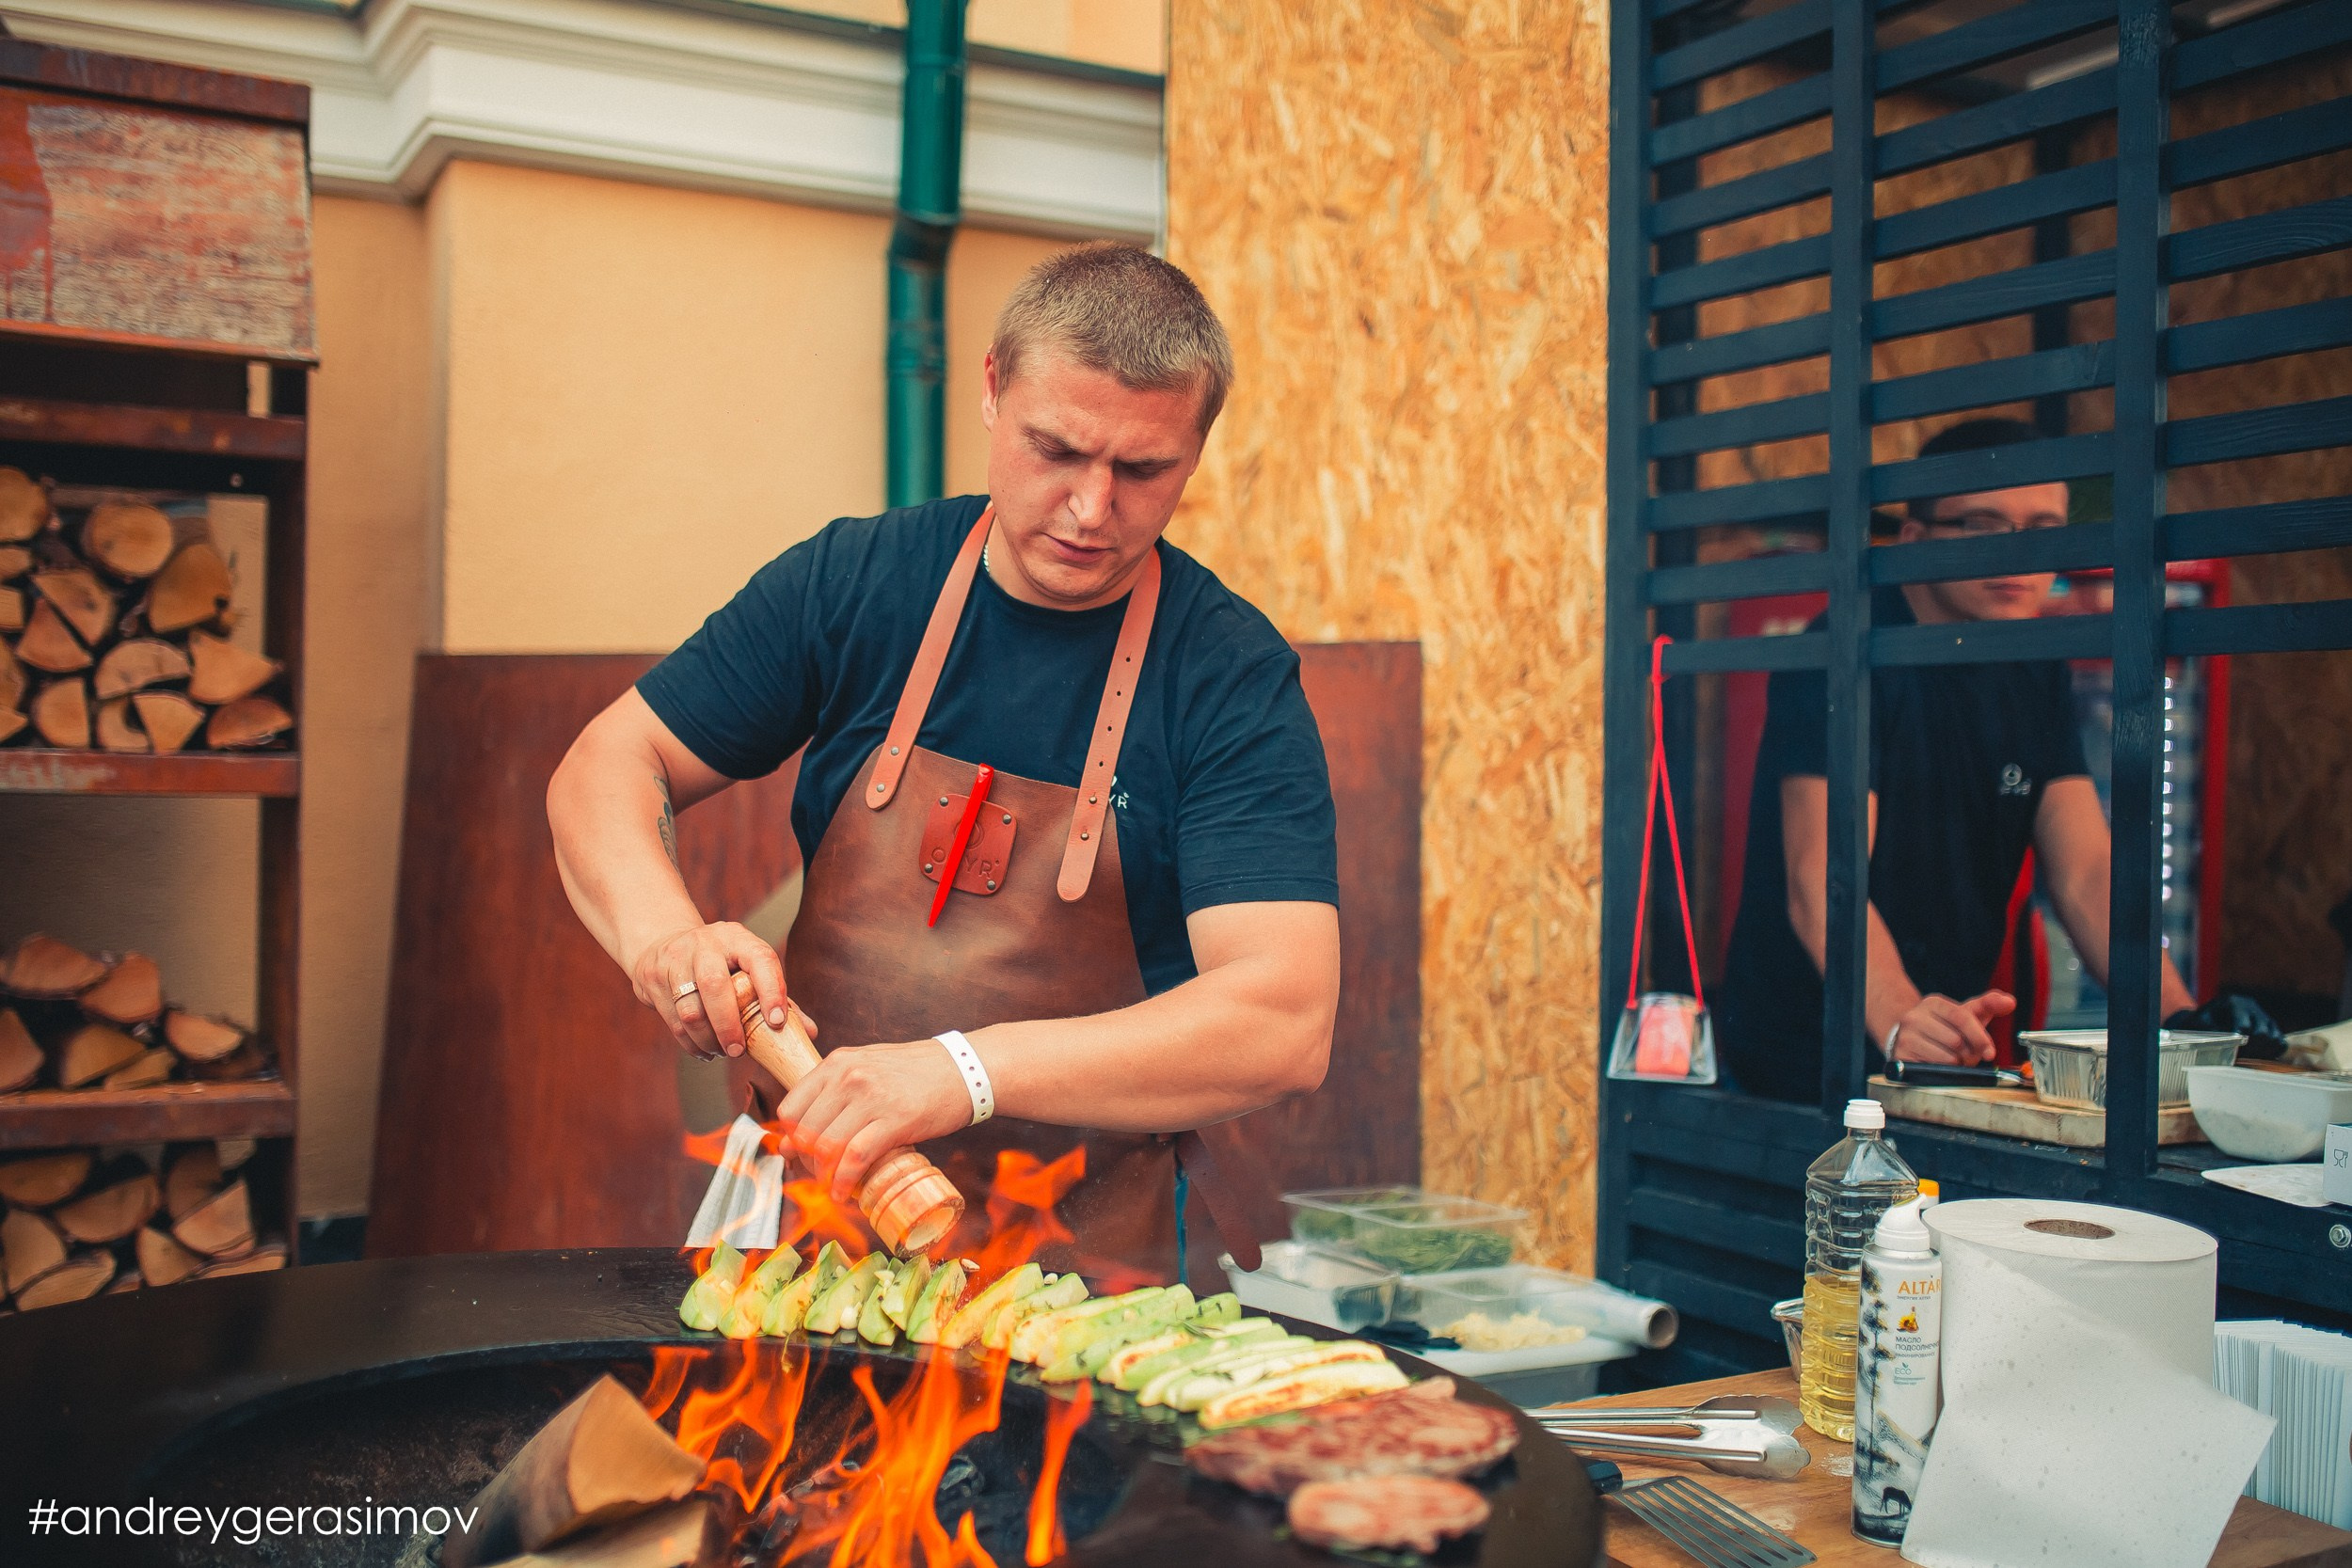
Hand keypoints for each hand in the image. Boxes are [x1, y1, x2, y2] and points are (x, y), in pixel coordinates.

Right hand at [631, 922, 787, 1059]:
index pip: (760, 959)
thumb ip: (777, 996)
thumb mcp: (747, 966)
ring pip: (690, 1008)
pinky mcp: (654, 979)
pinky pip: (673, 1020)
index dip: (772, 991)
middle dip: (729, 1025)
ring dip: (709, 1039)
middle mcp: (705, 944)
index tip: (778, 1022)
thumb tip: (809, 1032)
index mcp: (737, 938)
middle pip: (714, 984)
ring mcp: (675, 959)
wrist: (663, 944)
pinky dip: (691, 1043)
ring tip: (723, 1052)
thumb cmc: (719, 963)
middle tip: (739, 1050)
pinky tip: (705, 1051)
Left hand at [773, 1038, 972, 1199]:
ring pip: (826, 1147)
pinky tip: (845, 1193)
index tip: (801, 1155)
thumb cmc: (916, 1073)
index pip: (790, 1108)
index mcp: (837, 1063)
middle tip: (820, 1174)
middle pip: (805, 1133)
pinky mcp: (895, 1120)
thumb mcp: (866, 1068)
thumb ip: (832, 1095)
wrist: (965, 1068)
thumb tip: (790, 1139)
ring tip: (833, 1186)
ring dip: (824, 1177)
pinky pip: (855, 1158)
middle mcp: (848, 1077)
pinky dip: (844, 1182)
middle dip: (807, 1163)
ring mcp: (871, 1097)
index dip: (790, 1139)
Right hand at [1888, 990, 2014, 1064]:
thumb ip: (1989, 1005)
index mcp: (1933, 1003)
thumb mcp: (1966, 1014)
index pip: (1962, 1017)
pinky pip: (1934, 1068)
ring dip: (1958, 1064)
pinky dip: (1944, 1070)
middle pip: (1956, 1040)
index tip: (1991, 1053)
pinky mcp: (1901, 1055)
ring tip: (1954, 1059)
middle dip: (1969, 1054)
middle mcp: (1914, 1016)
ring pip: (1947, 1057)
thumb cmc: (1945, 1027)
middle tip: (1967, 1055)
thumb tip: (2011, 1002)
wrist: (1910, 1039)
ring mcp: (1905, 1036)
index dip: (1980, 1036)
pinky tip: (1941, 1064)